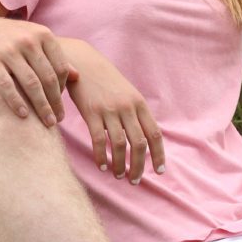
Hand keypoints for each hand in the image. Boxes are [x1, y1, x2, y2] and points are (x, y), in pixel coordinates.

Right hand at [0, 16, 75, 126]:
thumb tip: (77, 75)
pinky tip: (23, 115)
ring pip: (31, 83)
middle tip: (58, 120)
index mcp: (42, 34)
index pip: (60, 67)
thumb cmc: (7, 39)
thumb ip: (54, 56)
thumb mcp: (32, 40)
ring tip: (46, 123)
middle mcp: (27, 40)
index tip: (61, 105)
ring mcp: (8, 49)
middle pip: (48, 77)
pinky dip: (16, 102)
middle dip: (55, 102)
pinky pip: (6, 85)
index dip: (63, 89)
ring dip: (41, 106)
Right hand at [63, 39, 164, 184]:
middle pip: (139, 144)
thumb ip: (135, 112)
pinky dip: (101, 156)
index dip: (158, 154)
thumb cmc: (105, 80)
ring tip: (118, 175)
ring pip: (119, 145)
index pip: (154, 133)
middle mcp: (127, 107)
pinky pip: (99, 141)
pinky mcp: (91, 112)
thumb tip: (143, 137)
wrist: (82, 61)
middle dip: (138, 166)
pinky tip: (102, 165)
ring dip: (120, 165)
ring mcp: (109, 110)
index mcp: (139, 103)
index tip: (158, 171)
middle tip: (134, 180)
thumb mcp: (126, 92)